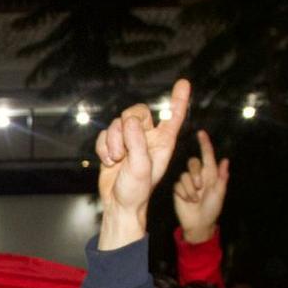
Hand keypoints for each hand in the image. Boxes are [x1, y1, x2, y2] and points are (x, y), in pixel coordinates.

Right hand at [96, 79, 191, 244]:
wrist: (118, 204)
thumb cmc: (136, 191)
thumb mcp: (141, 168)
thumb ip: (137, 143)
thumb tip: (129, 122)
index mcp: (162, 142)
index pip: (173, 116)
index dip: (179, 99)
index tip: (184, 83)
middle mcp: (147, 138)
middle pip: (137, 112)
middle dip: (126, 127)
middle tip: (123, 150)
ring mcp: (129, 141)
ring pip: (117, 123)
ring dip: (112, 142)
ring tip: (117, 160)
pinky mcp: (113, 145)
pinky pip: (104, 134)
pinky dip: (103, 147)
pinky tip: (108, 161)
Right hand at [171, 128, 228, 243]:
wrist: (198, 224)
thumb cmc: (212, 209)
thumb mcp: (219, 194)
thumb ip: (222, 177)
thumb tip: (225, 160)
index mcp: (211, 174)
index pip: (207, 156)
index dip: (204, 144)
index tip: (201, 133)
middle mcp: (199, 175)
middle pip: (193, 163)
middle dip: (195, 174)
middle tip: (200, 188)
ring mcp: (188, 182)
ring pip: (184, 175)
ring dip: (190, 189)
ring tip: (194, 199)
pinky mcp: (178, 188)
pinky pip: (178, 184)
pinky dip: (183, 193)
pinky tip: (187, 201)